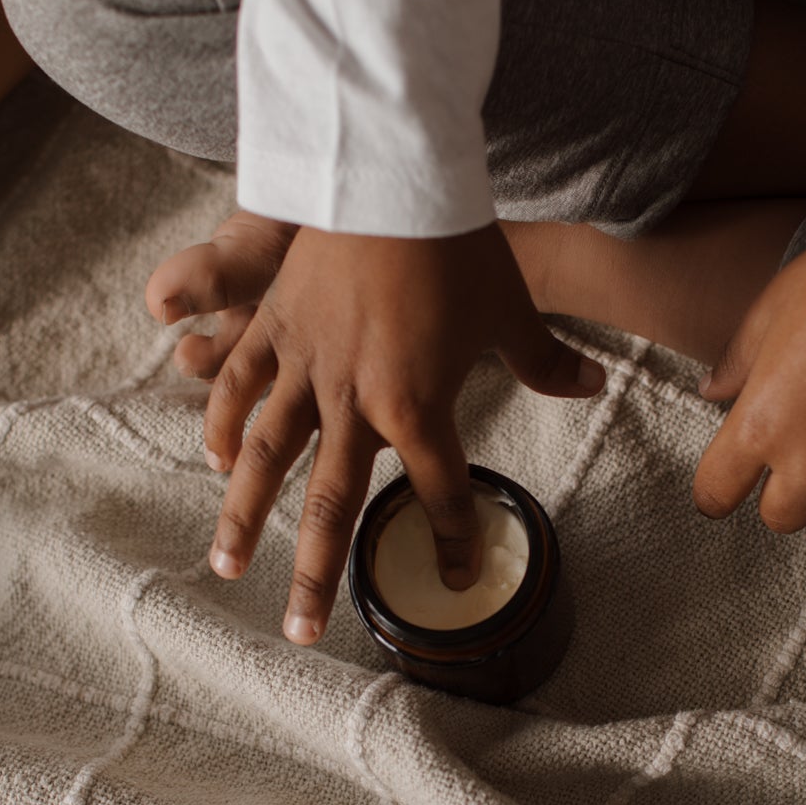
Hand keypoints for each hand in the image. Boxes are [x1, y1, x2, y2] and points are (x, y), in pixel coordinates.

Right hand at [196, 221, 604, 642]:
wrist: (392, 170)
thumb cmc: (457, 242)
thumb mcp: (509, 306)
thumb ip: (544, 360)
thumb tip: (593, 386)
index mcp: (418, 405)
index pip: (441, 492)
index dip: (453, 541)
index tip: (458, 580)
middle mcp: (354, 400)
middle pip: (334, 506)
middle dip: (318, 575)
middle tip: (301, 634)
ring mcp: (306, 365)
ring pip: (266, 458)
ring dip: (246, 517)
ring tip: (227, 568)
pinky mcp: (275, 327)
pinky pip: (242, 388)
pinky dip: (223, 425)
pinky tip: (212, 465)